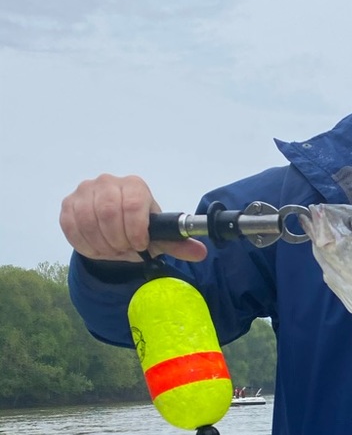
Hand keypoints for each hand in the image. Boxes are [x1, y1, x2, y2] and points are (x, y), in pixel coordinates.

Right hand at [59, 173, 206, 262]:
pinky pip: (70, 226)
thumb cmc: (139, 228)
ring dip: (101, 243)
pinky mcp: (68, 203)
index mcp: (135, 186)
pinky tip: (97, 248)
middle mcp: (108, 182)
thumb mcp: (159, 237)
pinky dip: (85, 244)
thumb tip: (200, 252)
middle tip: (125, 249)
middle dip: (118, 239)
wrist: (114, 227)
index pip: (133, 204)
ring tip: (113, 250)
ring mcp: (85, 191)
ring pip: (87, 220)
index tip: (140, 245)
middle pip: (108, 212)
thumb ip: (178, 243)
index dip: (135, 230)